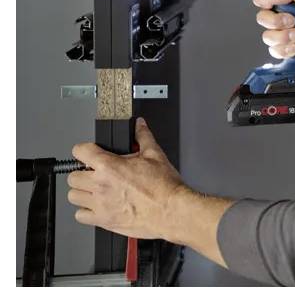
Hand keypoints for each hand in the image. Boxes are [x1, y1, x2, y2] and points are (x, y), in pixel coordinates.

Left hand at [67, 117, 186, 241]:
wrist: (171, 210)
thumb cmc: (164, 187)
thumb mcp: (155, 154)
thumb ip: (143, 137)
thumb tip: (139, 125)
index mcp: (109, 166)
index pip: (80, 151)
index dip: (84, 149)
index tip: (89, 153)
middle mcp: (100, 185)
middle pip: (72, 176)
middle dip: (83, 172)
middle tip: (95, 173)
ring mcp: (100, 204)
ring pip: (72, 196)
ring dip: (82, 192)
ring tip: (95, 190)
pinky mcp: (103, 221)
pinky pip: (80, 215)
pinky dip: (86, 211)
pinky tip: (98, 206)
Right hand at [252, 0, 294, 66]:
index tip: (268, 2)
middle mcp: (286, 14)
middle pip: (262, 16)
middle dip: (276, 21)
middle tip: (292, 20)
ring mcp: (286, 32)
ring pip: (267, 36)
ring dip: (283, 36)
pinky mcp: (288, 47)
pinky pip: (274, 50)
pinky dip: (285, 49)